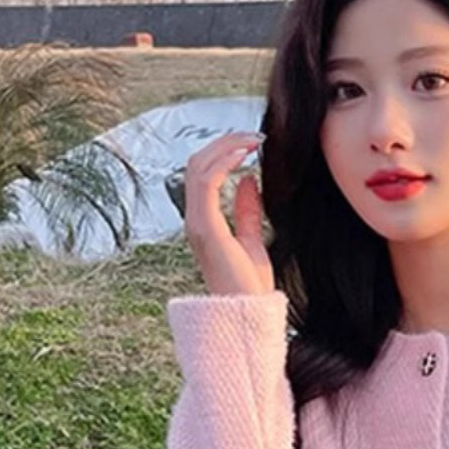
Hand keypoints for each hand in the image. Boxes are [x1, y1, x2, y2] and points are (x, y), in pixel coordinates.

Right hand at [182, 129, 274, 297]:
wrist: (247, 314)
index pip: (204, 174)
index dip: (224, 153)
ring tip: (252, 139)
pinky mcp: (205, 228)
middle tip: (254, 135)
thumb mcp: (252, 240)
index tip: (252, 143)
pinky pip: (206, 182)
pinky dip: (224, 162)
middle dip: (224, 143)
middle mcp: (195, 221)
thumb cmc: (249, 287)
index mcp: (204, 222)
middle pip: (197, 165)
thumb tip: (250, 180)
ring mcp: (197, 224)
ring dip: (225, 148)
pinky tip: (245, 154)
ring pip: (199, 168)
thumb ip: (247, 210)